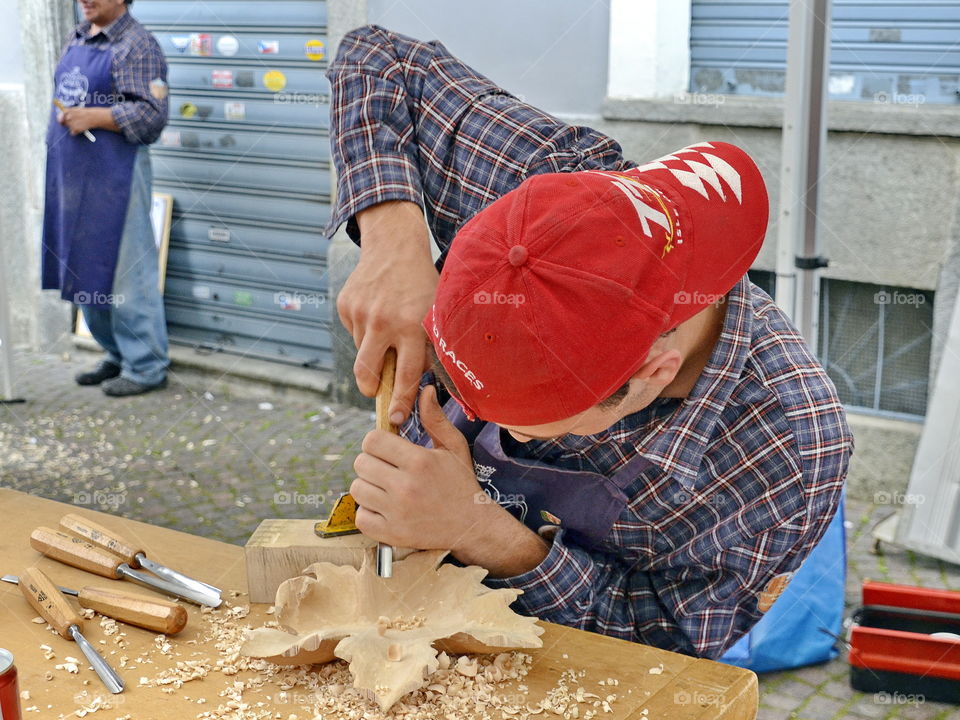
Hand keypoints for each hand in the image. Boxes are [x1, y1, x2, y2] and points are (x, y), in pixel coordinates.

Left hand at [58, 107, 95, 134]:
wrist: (94, 117)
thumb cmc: (85, 113)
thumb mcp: (76, 109)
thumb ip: (67, 113)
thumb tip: (59, 120)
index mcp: (67, 111)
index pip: (60, 116)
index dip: (62, 119)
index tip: (64, 120)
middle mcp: (67, 117)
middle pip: (64, 123)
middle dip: (69, 123)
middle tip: (77, 122)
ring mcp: (71, 123)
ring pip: (69, 128)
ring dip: (74, 127)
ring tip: (81, 124)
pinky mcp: (75, 129)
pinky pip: (72, 133)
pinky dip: (76, 132)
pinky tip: (82, 128)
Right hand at [337, 201, 438, 424]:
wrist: (395, 245)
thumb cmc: (423, 284)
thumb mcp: (436, 313)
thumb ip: (432, 347)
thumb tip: (428, 385)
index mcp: (411, 326)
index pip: (407, 374)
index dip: (401, 401)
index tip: (395, 419)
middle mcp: (383, 322)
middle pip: (368, 373)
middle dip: (371, 388)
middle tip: (377, 389)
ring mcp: (361, 313)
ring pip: (362, 352)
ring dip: (374, 351)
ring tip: (389, 329)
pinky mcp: (346, 306)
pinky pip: (354, 333)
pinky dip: (365, 331)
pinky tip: (378, 311)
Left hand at [350, 385, 549, 576]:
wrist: (472, 526)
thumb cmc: (461, 483)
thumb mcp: (453, 447)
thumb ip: (435, 419)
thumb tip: (424, 390)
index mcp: (419, 461)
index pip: (372, 440)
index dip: (376, 442)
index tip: (386, 449)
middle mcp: (405, 487)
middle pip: (360, 463)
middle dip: (371, 462)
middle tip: (387, 468)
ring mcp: (396, 512)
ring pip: (357, 489)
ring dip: (368, 486)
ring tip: (386, 488)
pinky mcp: (391, 534)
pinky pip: (361, 517)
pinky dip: (368, 512)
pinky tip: (384, 508)